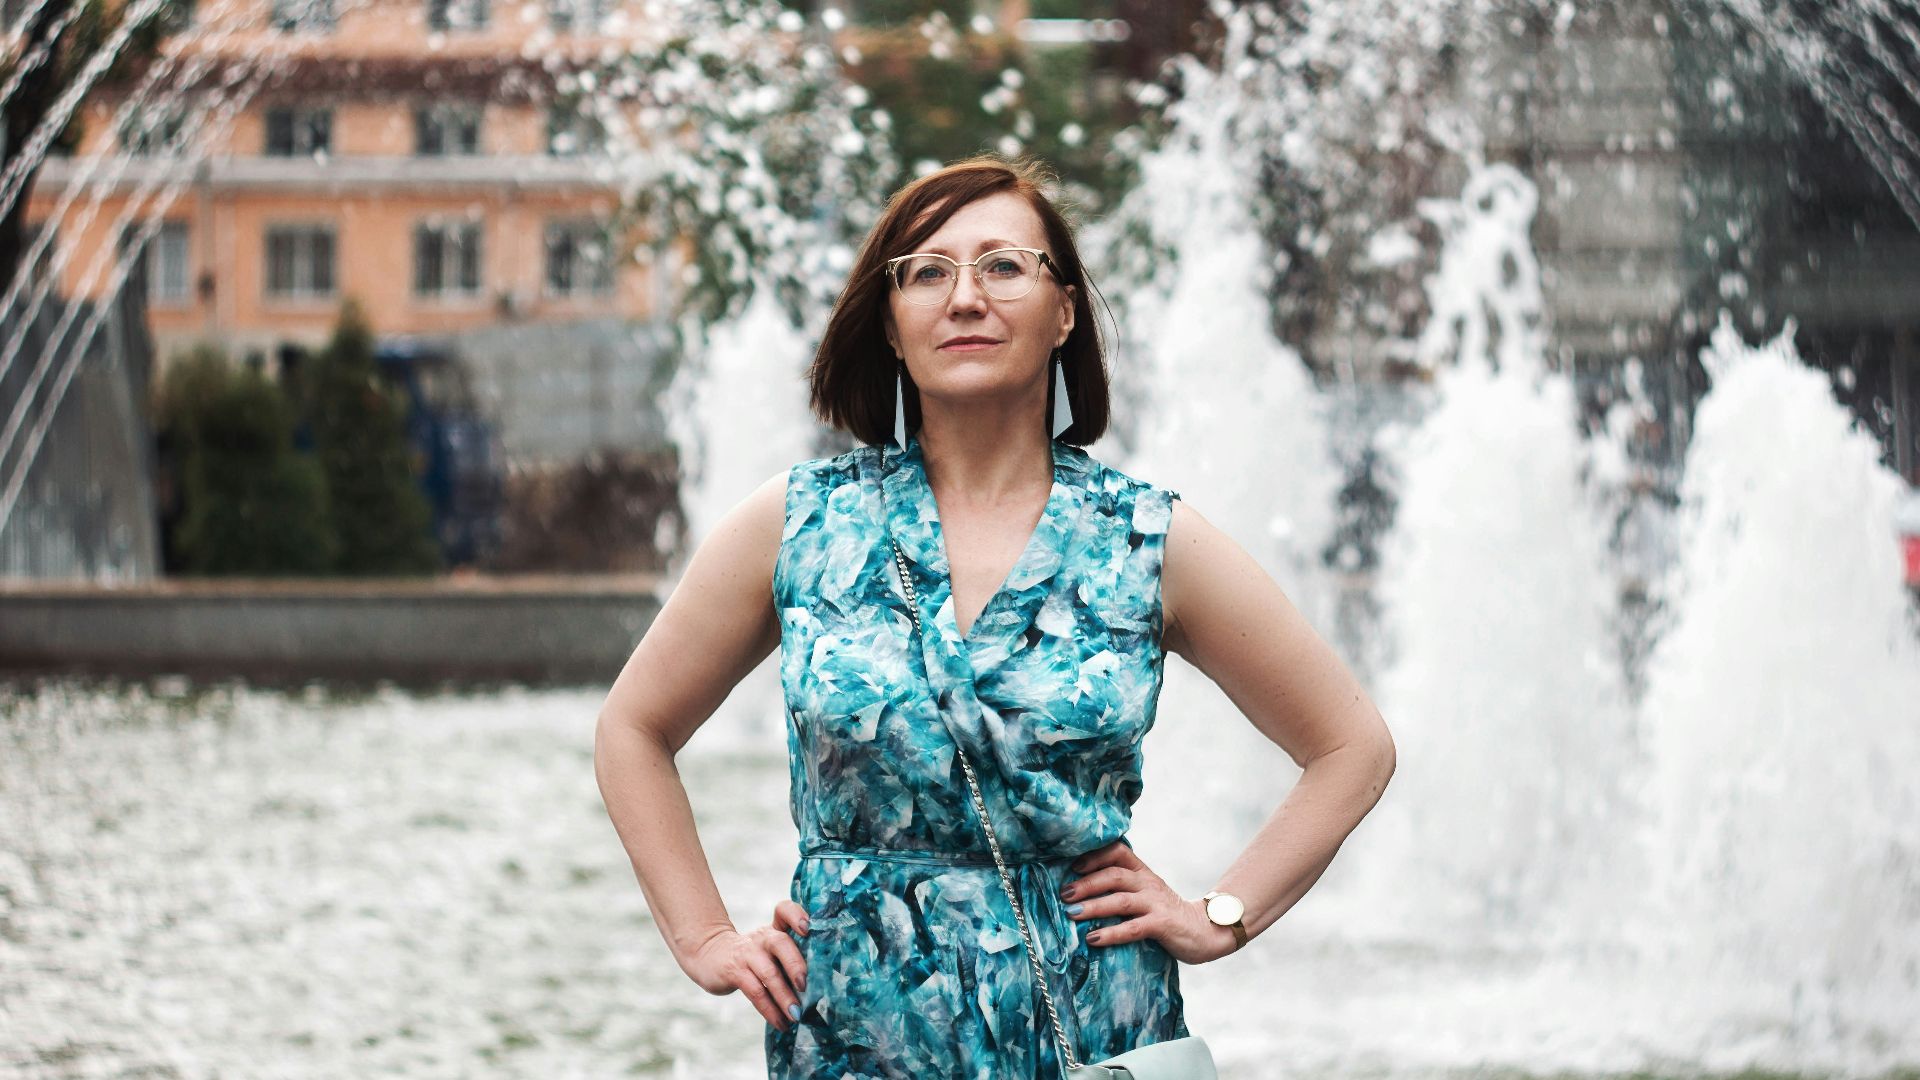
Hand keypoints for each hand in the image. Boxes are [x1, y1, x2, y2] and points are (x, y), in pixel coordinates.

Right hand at [683, 900, 811, 1030]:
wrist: (710, 955)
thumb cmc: (752, 956)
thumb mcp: (769, 949)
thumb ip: (791, 958)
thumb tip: (819, 990)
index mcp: (774, 929)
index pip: (784, 910)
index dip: (796, 916)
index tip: (807, 928)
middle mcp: (762, 938)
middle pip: (780, 943)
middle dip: (795, 965)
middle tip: (805, 986)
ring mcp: (747, 954)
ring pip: (768, 973)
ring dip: (785, 997)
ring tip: (796, 1015)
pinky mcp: (734, 972)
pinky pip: (755, 992)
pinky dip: (770, 1010)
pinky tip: (781, 1023)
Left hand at [1060, 840, 1240, 964]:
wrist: (1205, 930)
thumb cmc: (1165, 913)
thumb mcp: (1145, 894)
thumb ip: (1122, 889)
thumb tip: (1080, 892)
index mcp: (1143, 872)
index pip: (1118, 851)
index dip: (1094, 856)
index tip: (1073, 866)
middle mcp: (1148, 883)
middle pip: (1114, 874)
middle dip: (1086, 883)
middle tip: (1064, 894)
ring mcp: (1156, 903)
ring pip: (1120, 899)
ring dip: (1093, 906)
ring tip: (1071, 914)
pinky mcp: (1162, 924)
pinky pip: (1133, 928)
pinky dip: (1111, 933)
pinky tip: (1093, 939)